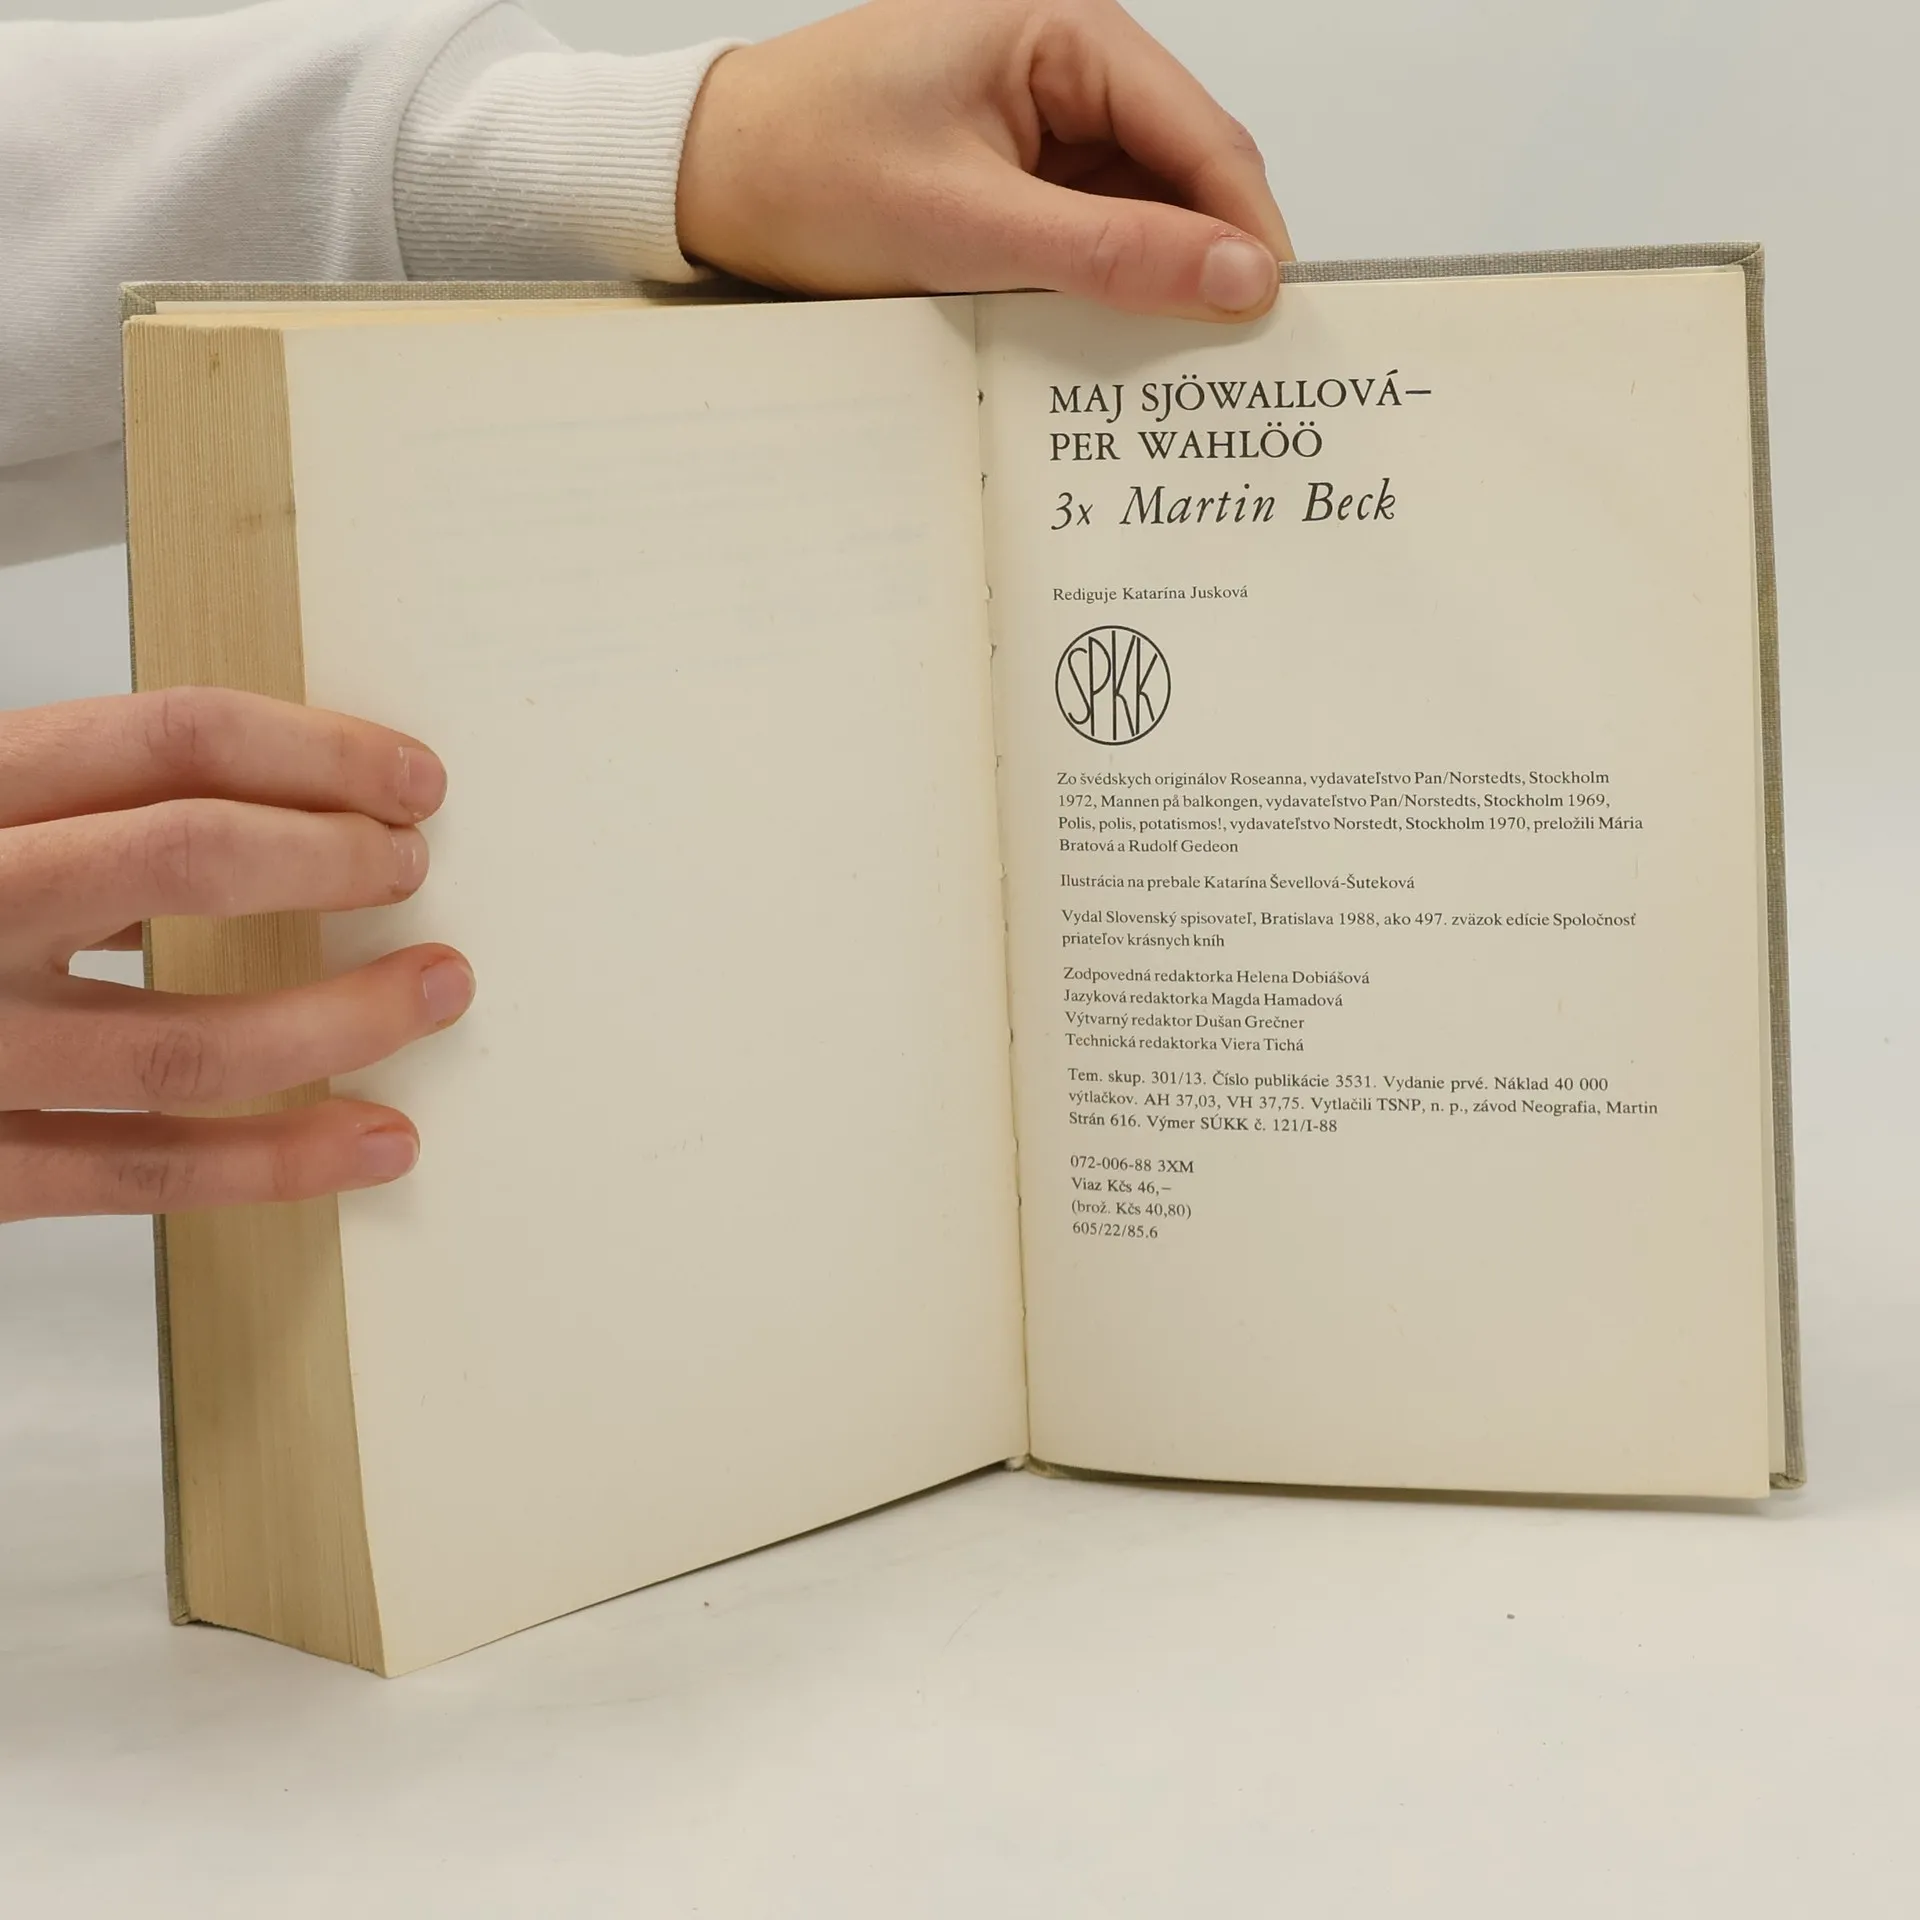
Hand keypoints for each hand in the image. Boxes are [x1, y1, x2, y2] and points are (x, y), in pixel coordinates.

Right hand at [0, 689, 473, 1222]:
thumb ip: (65, 806)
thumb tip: (278, 802)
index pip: (163, 736)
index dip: (316, 750)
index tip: (412, 778)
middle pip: (183, 857)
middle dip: (330, 857)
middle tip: (414, 866)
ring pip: (184, 1037)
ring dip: (344, 1016)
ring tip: (440, 987)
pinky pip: (140, 1172)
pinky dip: (275, 1161)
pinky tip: (375, 1141)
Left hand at [678, 0, 1291, 320]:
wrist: (704, 178)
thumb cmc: (803, 168)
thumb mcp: (967, 224)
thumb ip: (1111, 251)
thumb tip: (1236, 276)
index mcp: (1062, 29)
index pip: (1201, 132)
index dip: (1246, 227)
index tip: (1271, 317)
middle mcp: (1062, 62)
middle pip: (1181, 171)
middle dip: (1203, 259)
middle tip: (1226, 359)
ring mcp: (1038, 118)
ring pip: (1139, 208)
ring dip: (1150, 280)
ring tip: (1162, 364)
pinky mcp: (1012, 169)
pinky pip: (1087, 228)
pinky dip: (1099, 282)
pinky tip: (1100, 338)